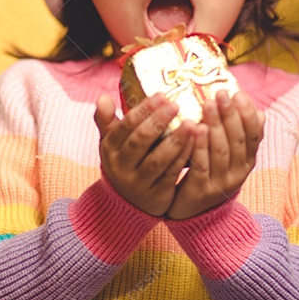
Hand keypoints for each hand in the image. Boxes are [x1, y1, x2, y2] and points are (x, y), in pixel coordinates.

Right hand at [95, 93, 194, 216]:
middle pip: (140, 141)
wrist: (126, 203)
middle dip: (158, 122)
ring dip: (175, 140)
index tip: (162, 96)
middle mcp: (120, 166)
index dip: (143, 110)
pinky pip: (171, 174)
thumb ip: (106, 119)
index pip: (125, 126)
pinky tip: (195, 143)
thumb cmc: (124, 161)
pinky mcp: (156, 195)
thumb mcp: (112, 142)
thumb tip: (103, 96)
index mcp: (109, 148)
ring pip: (157, 160)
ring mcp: (138, 183)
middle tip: (176, 105)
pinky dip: (183, 157)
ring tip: (191, 124)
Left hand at [165, 90, 263, 220]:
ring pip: (221, 151)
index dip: (247, 114)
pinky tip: (194, 129)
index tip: (239, 93)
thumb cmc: (212, 176)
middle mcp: (238, 173)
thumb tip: (260, 113)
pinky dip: (199, 146)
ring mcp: (220, 183)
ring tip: (207, 104)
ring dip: (215, 125)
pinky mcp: (200, 191)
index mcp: (247, 162)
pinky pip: (201, 165)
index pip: (254, 135)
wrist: (197, 216)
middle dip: (230, 114)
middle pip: (237, 140)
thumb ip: (242, 137)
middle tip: (221, 93)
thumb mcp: (232, 158)